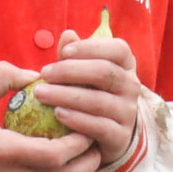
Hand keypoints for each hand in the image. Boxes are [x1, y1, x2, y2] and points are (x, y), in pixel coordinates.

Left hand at [21, 26, 151, 168]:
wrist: (106, 135)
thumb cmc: (89, 94)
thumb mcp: (82, 73)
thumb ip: (74, 56)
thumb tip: (68, 34)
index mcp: (125, 65)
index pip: (118, 49)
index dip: (91, 48)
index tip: (64, 52)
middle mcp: (131, 87)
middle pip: (105, 73)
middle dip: (71, 71)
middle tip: (44, 73)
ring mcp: (128, 113)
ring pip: (99, 101)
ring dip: (67, 96)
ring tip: (41, 94)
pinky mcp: (120, 137)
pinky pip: (100, 127)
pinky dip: (78, 120)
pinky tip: (58, 114)